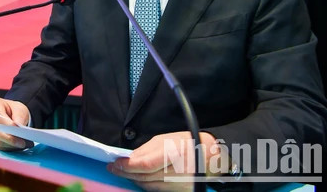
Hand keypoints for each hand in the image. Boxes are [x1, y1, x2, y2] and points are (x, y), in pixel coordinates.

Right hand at [0, 97, 32, 150]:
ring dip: (8, 144)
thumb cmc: (14, 110)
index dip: (7, 125)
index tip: (19, 131)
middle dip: (9, 138)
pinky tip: (15, 146)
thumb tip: (17, 127)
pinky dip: (6, 147)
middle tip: (22, 143)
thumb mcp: (20, 109)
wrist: (11, 113)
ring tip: (21, 145)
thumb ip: (19, 117)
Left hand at [107, 131, 222, 190]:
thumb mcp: (165, 140)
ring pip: (149, 186)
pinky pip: (158, 190)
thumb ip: (146, 150)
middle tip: (113, 168)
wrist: (212, 157)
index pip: (145, 164)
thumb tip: (128, 159)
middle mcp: (179, 172)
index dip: (127, 166)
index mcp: (175, 154)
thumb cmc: (188, 143)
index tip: (114, 163)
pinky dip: (146, 185)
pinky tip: (138, 178)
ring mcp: (181, 185)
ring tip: (123, 172)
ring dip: (134, 179)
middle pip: (145, 177)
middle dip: (126, 173)